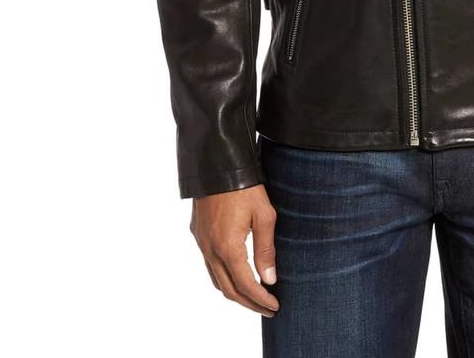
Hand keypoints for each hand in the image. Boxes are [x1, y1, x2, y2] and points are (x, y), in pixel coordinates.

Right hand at [190, 184, 279, 316]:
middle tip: (267, 308)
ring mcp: (201, 243)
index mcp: (228, 247)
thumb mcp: (264, 216)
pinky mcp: (198, 234)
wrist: (218, 163)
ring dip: (235, 292)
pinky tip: (236, 274)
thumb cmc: (246, 187)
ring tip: (254, 296)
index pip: (246, 285)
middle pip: (228, 290)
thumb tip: (269, 280)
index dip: (260, 299)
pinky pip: (209, 265)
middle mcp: (210, 250)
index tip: (275, 306)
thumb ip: (266, 250)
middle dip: (248, 303)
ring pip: (216, 280)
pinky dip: (224, 277)